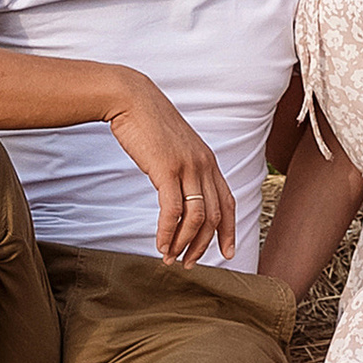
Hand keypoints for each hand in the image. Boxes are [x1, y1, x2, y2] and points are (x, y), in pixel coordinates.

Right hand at [107, 74, 238, 263]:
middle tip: (188, 263)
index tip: (227, 252)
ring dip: (184, 243)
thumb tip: (181, 191)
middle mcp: (204, 165)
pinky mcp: (167, 169)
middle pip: (214, 216)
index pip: (228, 202)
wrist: (132, 99)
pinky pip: (172, 211)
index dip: (230, 230)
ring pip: (196, 218)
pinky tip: (160, 244)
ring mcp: (188, 167)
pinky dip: (168, 232)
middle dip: (203, 245)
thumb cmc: (149, 124)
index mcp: (208, 161)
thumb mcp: (175, 147)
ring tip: (170, 258)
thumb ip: (184, 168)